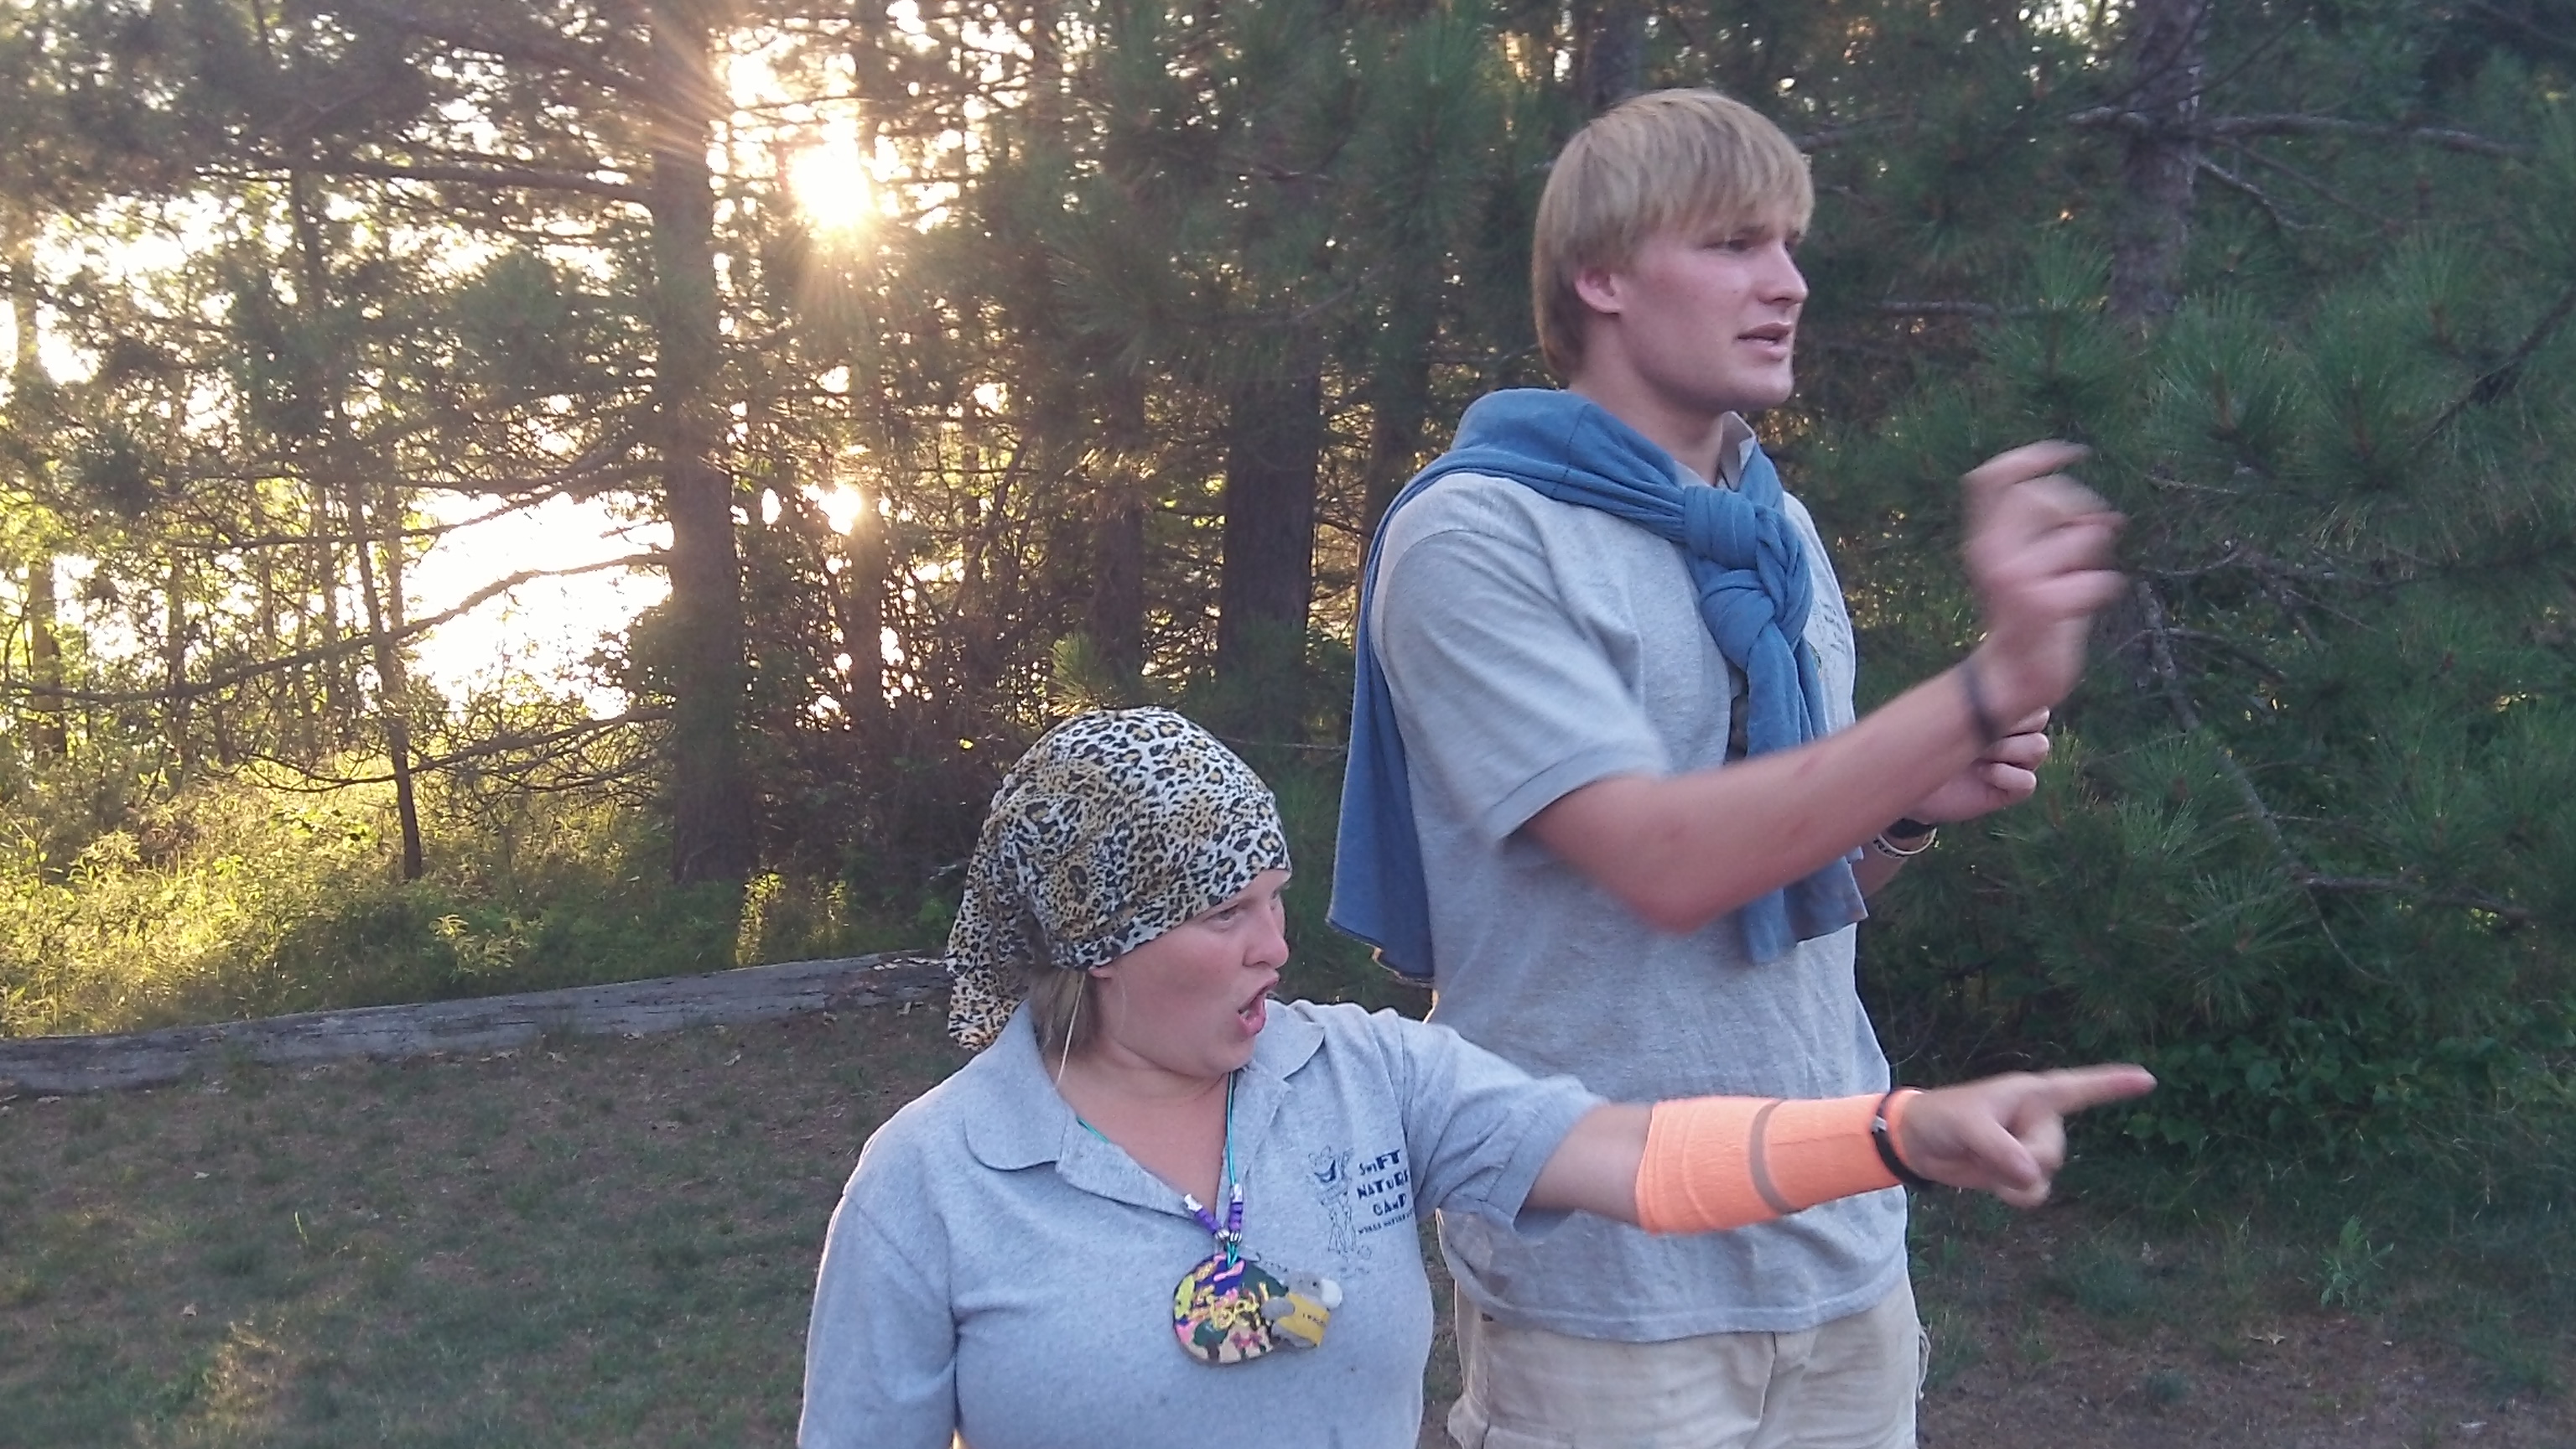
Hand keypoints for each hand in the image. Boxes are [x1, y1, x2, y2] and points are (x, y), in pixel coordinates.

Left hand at [1897, 1065, 2155, 1207]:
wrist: (1918, 1143)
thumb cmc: (1942, 1117)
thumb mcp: (1967, 1126)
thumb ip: (1999, 1148)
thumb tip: (2032, 1176)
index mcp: (2032, 1094)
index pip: (2080, 1088)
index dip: (2113, 1084)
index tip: (2148, 1079)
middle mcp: (2039, 1119)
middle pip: (2054, 1151)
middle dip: (2024, 1158)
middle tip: (1989, 1145)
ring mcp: (2032, 1147)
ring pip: (2047, 1174)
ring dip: (2016, 1178)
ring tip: (1987, 1160)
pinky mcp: (2021, 1172)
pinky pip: (2036, 1192)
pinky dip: (2016, 1194)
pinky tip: (1994, 1183)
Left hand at [1902, 709, 2050, 823]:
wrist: (1909, 777)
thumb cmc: (1925, 739)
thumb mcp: (1947, 711)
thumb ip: (1975, 695)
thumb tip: (2002, 673)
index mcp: (2005, 712)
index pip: (2031, 697)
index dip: (2012, 704)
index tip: (1980, 709)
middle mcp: (2015, 736)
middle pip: (2038, 719)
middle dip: (2008, 723)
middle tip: (1976, 733)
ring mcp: (2015, 763)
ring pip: (2038, 747)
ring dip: (2006, 749)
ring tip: (1975, 755)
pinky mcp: (2011, 790)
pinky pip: (2028, 781)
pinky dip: (2006, 776)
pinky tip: (1982, 775)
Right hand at [1961, 442, 2125, 720]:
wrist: (2010, 678)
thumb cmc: (2024, 620)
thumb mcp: (2021, 568)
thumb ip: (2044, 535)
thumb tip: (2099, 511)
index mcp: (1982, 542)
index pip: (1990, 478)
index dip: (2033, 456)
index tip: (2070, 453)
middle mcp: (1991, 553)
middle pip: (2042, 495)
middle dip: (2081, 504)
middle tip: (2099, 525)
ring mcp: (2016, 577)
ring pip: (2078, 536)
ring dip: (2095, 553)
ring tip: (2087, 576)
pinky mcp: (2043, 604)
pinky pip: (2097, 578)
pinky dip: (2104, 588)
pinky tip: (2094, 601)